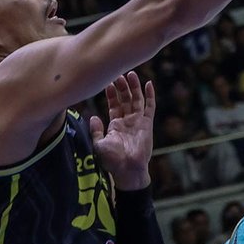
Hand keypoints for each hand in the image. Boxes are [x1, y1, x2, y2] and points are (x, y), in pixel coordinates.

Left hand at [90, 72, 155, 189]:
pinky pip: (150, 107)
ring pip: (136, 100)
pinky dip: (150, 95)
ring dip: (133, 87)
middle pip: (125, 99)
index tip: (107, 82)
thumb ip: (96, 130)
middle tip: (118, 73)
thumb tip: (93, 116)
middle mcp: (127, 121)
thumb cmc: (112, 161)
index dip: (111, 94)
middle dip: (122, 87)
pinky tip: (148, 84)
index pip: (114, 105)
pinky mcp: (147, 124)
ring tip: (130, 74)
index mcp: (115, 125)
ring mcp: (138, 122)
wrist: (128, 169)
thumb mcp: (99, 144)